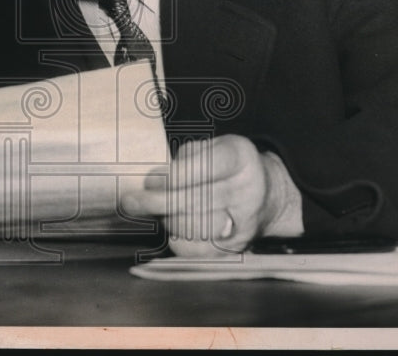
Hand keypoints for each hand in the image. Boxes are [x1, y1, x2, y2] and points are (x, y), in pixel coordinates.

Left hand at [122, 135, 295, 256]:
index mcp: (240, 158)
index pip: (202, 168)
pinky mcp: (235, 247)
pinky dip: (176, 240)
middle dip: (156, 202)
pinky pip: (196, 250)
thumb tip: (153, 181)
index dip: (170, 177)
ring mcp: (244, 222)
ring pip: (192, 227)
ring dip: (166, 220)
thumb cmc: (228, 168)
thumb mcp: (212, 147)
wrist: (266, 195)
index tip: (148, 180)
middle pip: (194, 200)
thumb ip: (184, 159)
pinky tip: (172, 228)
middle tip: (130, 201)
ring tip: (157, 211)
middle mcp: (248, 190)